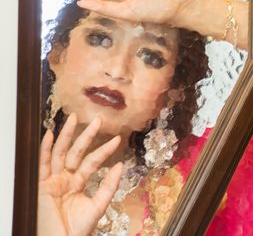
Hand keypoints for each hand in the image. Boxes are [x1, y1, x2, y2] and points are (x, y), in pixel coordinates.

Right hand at [38, 114, 121, 235]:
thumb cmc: (75, 231)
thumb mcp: (98, 206)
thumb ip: (109, 186)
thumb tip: (121, 165)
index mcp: (78, 184)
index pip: (93, 162)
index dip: (104, 150)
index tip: (117, 139)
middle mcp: (65, 179)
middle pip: (76, 152)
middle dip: (86, 135)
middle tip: (98, 119)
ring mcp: (52, 180)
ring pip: (60, 153)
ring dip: (66, 135)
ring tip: (74, 118)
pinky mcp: (40, 185)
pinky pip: (42, 164)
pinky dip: (45, 149)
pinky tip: (51, 134)